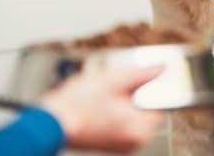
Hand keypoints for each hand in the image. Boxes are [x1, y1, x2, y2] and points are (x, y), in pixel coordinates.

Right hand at [41, 65, 163, 153]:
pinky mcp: (109, 142)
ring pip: (131, 112)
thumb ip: (143, 73)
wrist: (51, 122)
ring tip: (104, 88)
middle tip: (117, 80)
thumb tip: (161, 68)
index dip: (151, 85)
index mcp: (140, 129)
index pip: (159, 103)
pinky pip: (120, 120)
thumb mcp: (115, 79)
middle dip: (133, 90)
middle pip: (144, 106)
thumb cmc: (78, 104)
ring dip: (121, 97)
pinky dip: (113, 107)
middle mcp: (134, 140)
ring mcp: (121, 143)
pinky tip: (98, 98)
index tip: (146, 74)